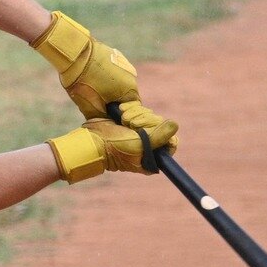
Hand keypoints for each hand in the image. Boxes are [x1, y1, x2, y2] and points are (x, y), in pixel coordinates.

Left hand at [32, 11, 147, 119]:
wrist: (75, 52)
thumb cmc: (83, 80)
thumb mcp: (91, 106)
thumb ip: (103, 116)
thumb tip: (107, 122)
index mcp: (130, 90)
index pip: (129, 110)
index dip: (117, 115)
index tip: (104, 114)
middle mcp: (132, 77)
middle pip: (125, 96)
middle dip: (112, 101)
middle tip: (96, 101)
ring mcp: (125, 64)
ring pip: (119, 83)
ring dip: (110, 88)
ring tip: (93, 87)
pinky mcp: (117, 56)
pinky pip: (115, 72)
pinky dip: (106, 77)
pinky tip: (93, 75)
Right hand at [47, 102, 178, 181]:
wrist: (92, 140)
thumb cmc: (114, 147)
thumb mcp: (138, 144)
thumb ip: (158, 137)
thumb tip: (175, 125)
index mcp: (153, 157)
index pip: (170, 141)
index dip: (162, 132)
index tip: (148, 130)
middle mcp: (148, 145)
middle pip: (160, 125)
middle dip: (145, 121)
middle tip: (131, 127)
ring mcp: (139, 132)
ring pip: (150, 115)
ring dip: (136, 115)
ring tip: (123, 122)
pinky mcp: (131, 121)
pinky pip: (140, 110)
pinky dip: (132, 110)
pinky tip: (121, 114)